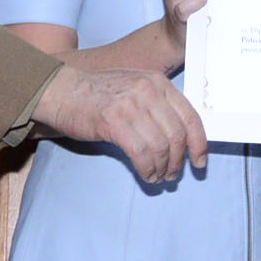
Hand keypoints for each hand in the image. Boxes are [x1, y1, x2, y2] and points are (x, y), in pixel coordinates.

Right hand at [30, 65, 207, 182]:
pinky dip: (147, 169)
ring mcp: (131, 106)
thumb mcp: (135, 87)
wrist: (61, 90)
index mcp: (158, 83)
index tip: (199, 162)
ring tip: (158, 177)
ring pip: (160, 147)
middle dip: (178, 161)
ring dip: (162, 168)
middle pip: (177, 135)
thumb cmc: (97, 93)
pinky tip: (146, 175)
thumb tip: (180, 137)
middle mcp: (148, 91)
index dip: (199, 144)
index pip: (190, 117)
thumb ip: (158, 105)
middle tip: (173, 175)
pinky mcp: (114, 122)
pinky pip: (141, 153)